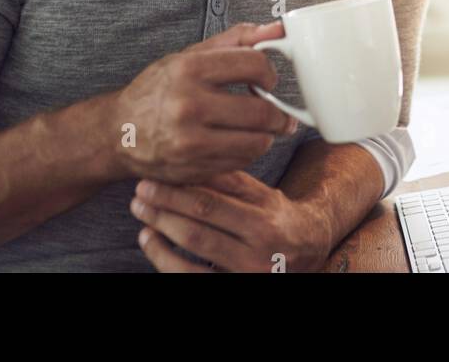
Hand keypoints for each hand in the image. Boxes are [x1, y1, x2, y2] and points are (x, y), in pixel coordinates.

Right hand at [107, 22, 298, 183]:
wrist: (119, 133)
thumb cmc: (159, 91)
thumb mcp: (190, 56)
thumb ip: (236, 40)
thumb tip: (278, 28)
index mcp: (189, 69)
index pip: (255, 64)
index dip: (269, 73)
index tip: (266, 80)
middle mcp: (188, 105)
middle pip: (262, 111)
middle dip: (279, 114)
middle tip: (278, 113)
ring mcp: (190, 141)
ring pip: (258, 141)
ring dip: (267, 136)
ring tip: (259, 129)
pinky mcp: (193, 168)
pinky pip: (242, 161)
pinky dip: (248, 153)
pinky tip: (239, 142)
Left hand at [131, 171, 332, 272]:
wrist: (307, 250)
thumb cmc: (278, 218)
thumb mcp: (262, 195)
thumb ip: (230, 181)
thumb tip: (190, 162)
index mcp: (264, 219)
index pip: (213, 202)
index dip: (177, 190)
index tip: (152, 179)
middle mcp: (256, 248)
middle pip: (201, 226)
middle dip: (164, 208)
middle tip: (140, 193)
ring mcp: (245, 272)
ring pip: (193, 253)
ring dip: (160, 232)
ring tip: (142, 214)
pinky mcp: (235, 286)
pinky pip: (192, 278)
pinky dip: (165, 259)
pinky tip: (151, 241)